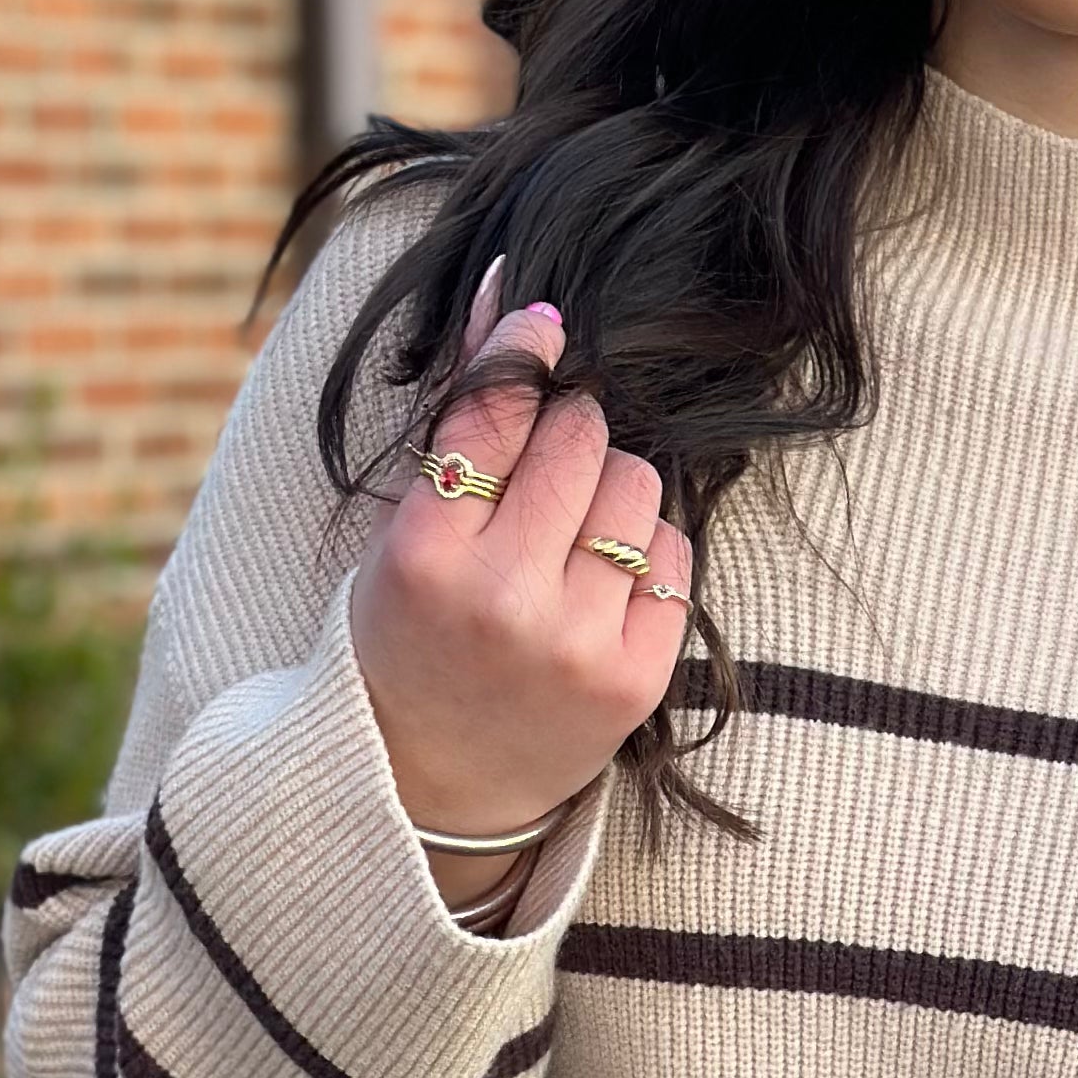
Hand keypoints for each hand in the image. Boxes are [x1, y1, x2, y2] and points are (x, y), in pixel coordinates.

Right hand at [350, 265, 692, 895]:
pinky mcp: (638, 677)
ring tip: (564, 539)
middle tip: (540, 477)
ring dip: (609, 488)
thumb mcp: (404, 531)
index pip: (498, 410)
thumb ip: (465, 417)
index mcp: (427, 558)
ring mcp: (579, 643)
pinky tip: (598, 584)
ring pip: (636, 484)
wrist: (431, 788)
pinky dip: (643, 551)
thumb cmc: (411, 638)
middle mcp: (505, 601)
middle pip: (581, 436)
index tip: (544, 326)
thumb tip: (519, 289)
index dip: (526, 353)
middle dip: (567, 434)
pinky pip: (673, 553)